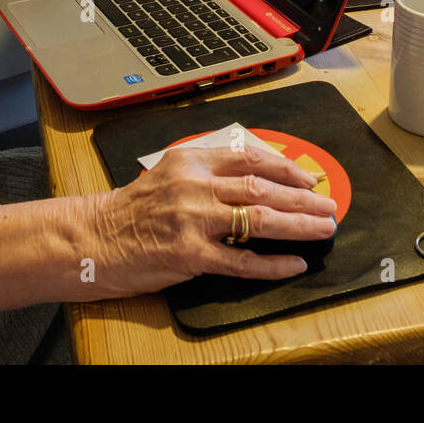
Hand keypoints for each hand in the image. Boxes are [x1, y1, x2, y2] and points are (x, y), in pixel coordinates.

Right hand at [84, 145, 338, 298]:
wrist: (94, 238)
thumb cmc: (134, 209)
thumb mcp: (171, 174)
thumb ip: (210, 172)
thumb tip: (259, 180)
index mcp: (192, 159)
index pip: (250, 158)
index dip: (285, 168)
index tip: (308, 178)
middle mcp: (195, 185)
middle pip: (262, 188)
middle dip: (301, 198)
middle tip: (329, 205)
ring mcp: (193, 219)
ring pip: (259, 219)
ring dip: (297, 225)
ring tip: (323, 229)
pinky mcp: (189, 254)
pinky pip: (241, 260)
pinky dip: (272, 263)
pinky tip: (294, 264)